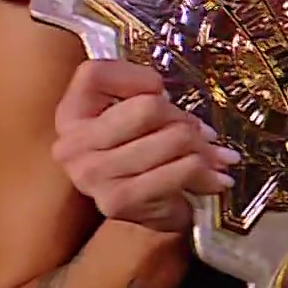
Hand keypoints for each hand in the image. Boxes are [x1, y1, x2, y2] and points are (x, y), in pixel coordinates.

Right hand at [50, 60, 240, 232]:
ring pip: (174, 138)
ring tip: (212, 156)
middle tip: (201, 133)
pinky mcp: (119, 200)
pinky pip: (184, 169)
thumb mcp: (137, 116)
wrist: (143, 213)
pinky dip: (208, 171)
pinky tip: (215, 177)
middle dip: (184, 119)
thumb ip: (148, 97)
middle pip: (149, 108)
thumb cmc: (144, 154)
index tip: (159, 89)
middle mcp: (73, 144)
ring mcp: (92, 174)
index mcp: (71, 114)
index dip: (136, 76)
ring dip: (204, 148)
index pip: (94, 74)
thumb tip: (189, 115)